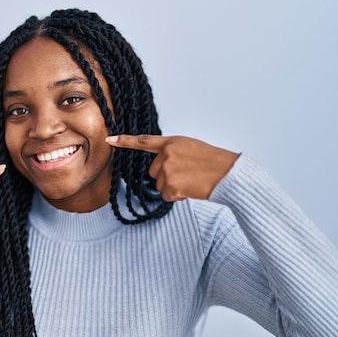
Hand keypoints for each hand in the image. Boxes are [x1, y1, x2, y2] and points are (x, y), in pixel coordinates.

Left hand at [105, 134, 238, 201]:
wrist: (227, 174)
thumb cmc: (212, 162)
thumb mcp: (190, 148)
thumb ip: (172, 153)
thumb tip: (160, 169)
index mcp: (172, 142)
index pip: (144, 141)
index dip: (125, 141)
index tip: (109, 140)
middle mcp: (166, 154)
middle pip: (153, 171)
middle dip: (167, 176)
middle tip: (187, 174)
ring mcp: (167, 169)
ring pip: (160, 185)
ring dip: (174, 187)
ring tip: (192, 180)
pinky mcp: (170, 185)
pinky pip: (166, 195)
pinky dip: (177, 196)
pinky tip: (191, 188)